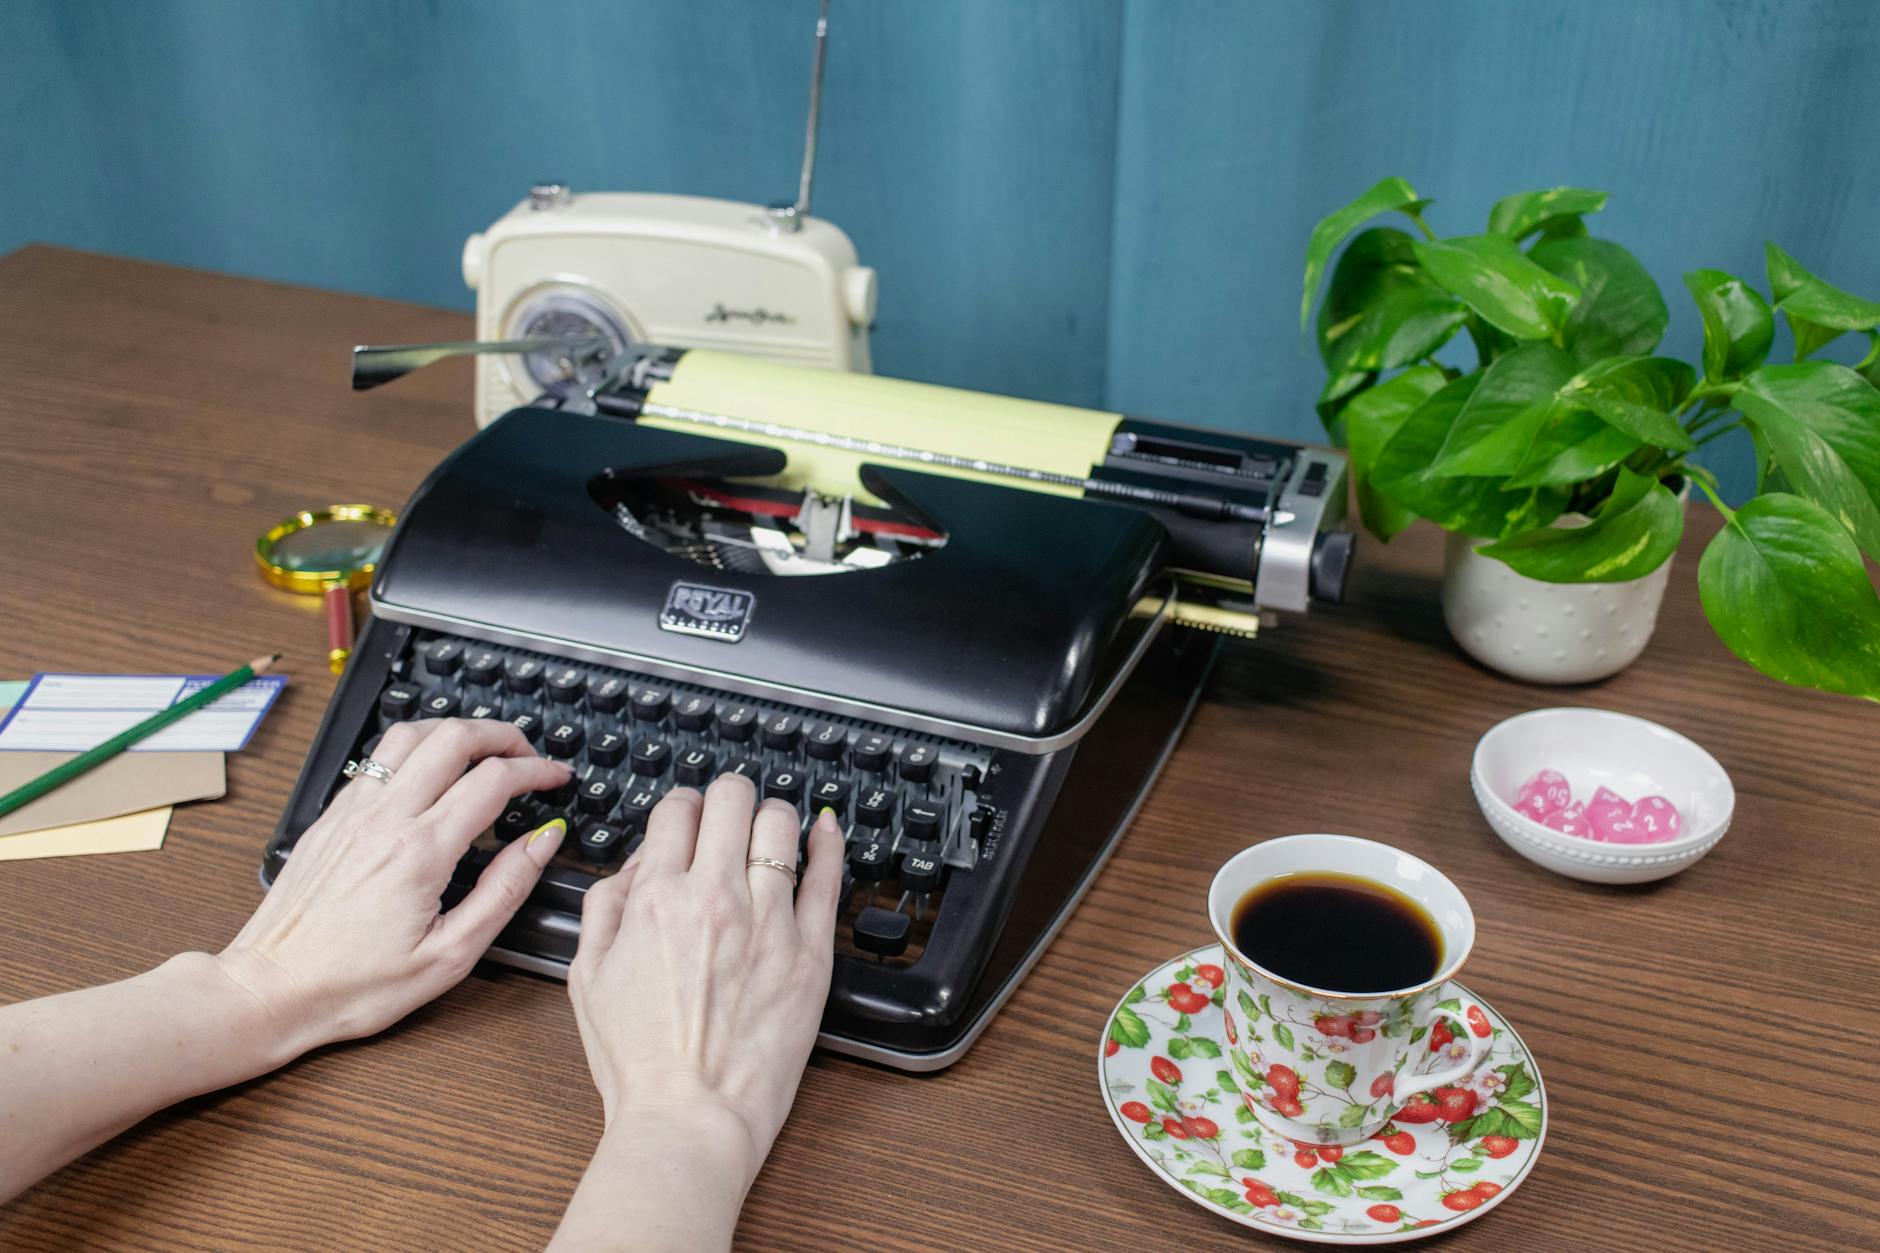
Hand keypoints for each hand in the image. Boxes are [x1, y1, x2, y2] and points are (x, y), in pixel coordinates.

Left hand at [216, 718, 573, 1056]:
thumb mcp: (451, 954)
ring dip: (455, 731)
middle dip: (503, 735)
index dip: (537, 770)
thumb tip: (542, 841)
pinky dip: (415, 750)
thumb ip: (504, 889)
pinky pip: (377, 759)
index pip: (494, 779)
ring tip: (482, 751)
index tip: (557, 778)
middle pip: (453, 736)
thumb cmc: (355, 985)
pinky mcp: (330, 818)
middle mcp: (384, 819)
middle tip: (528, 756)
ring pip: (410, 734)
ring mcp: (352, 812)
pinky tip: (429, 775)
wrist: (270, 991)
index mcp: (421, 851)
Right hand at [567, 776, 841, 1188]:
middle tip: (726, 818)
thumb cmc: (639, 1060)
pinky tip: (823, 829)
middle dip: (725, 799)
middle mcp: (716, 898)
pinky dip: (827, 841)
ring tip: (766, 832)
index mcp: (656, 899)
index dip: (680, 809)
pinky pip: (828, 874)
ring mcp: (770, 920)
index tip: (686, 822)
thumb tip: (638, 863)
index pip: (677, 810)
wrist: (690, 1116)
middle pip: (731, 799)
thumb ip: (606, 905)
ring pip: (781, 824)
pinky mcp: (811, 951)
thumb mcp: (587, 975)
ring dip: (770, 818)